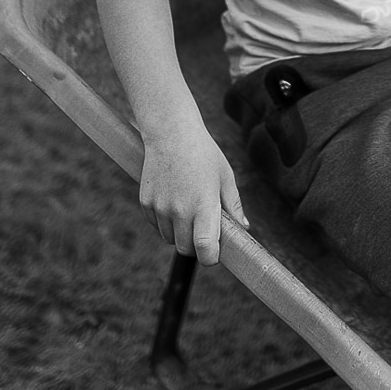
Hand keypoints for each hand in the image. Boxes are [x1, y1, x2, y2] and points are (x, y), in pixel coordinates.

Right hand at [139, 122, 249, 264]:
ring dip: (179, 233)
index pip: (204, 249)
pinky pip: (156, 225)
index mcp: (203, 205)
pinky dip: (165, 222)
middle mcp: (180, 210)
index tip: (215, 253)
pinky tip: (173, 200)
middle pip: (186, 249)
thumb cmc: (204, 153)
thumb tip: (244, 228)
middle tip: (203, 229)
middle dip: (196, 246)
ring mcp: (160, 207)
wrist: (171, 131)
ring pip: (170, 239)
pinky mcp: (146, 202)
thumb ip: (233, 206)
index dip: (211, 258)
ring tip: (187, 209)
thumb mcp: (225, 177)